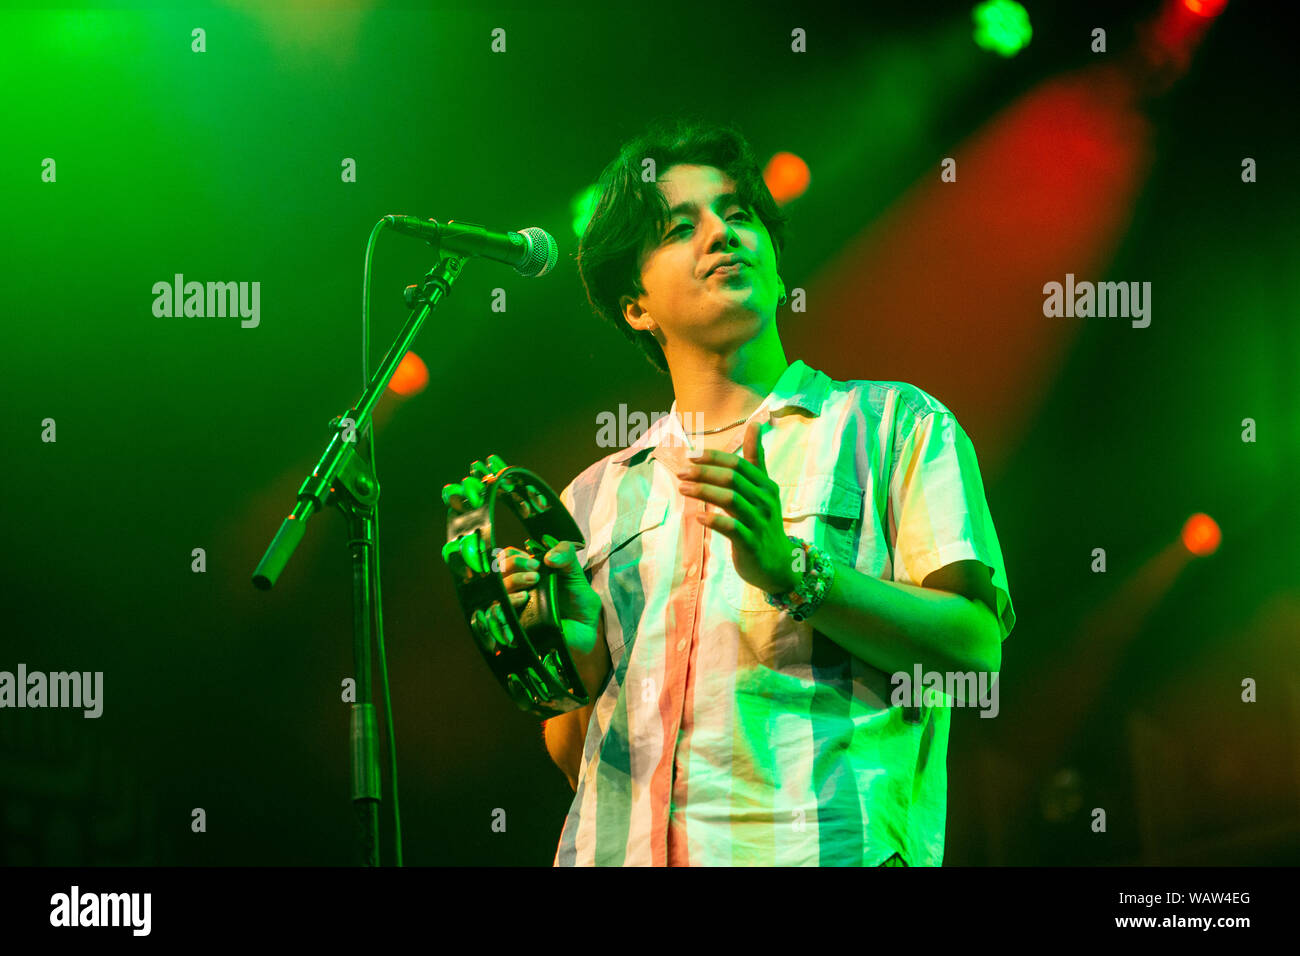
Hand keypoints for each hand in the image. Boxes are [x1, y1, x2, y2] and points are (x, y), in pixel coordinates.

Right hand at [497, 541, 602, 657]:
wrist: (585, 628)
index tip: (535, 562)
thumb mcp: (575, 572)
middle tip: (535, 570)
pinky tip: (523, 599)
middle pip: (498, 572)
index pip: (505, 559)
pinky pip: (495, 615)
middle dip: (514, 565)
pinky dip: (505, 604)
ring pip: (496, 591)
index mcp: (526, 575)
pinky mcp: (514, 626)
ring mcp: (513, 608)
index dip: (515, 556)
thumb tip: (548, 556)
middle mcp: (516, 590)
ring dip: (511, 582)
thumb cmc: (578, 601)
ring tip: (530, 584)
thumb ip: (565, 554)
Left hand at [674, 420, 799, 595]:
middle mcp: (764, 501)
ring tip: (682, 488)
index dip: (713, 458)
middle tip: (680, 471)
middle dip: (704, 472)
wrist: (779, 565)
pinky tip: (698, 516)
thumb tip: (754, 423)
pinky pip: (732, 528)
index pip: (738, 464)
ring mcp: (759, 522)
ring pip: (731, 499)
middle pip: (732, 478)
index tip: (690, 455)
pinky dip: (714, 520)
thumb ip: (756, 458)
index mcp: (765, 486)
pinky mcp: (751, 543)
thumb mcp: (763, 489)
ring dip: (704, 491)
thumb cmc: (765, 522)